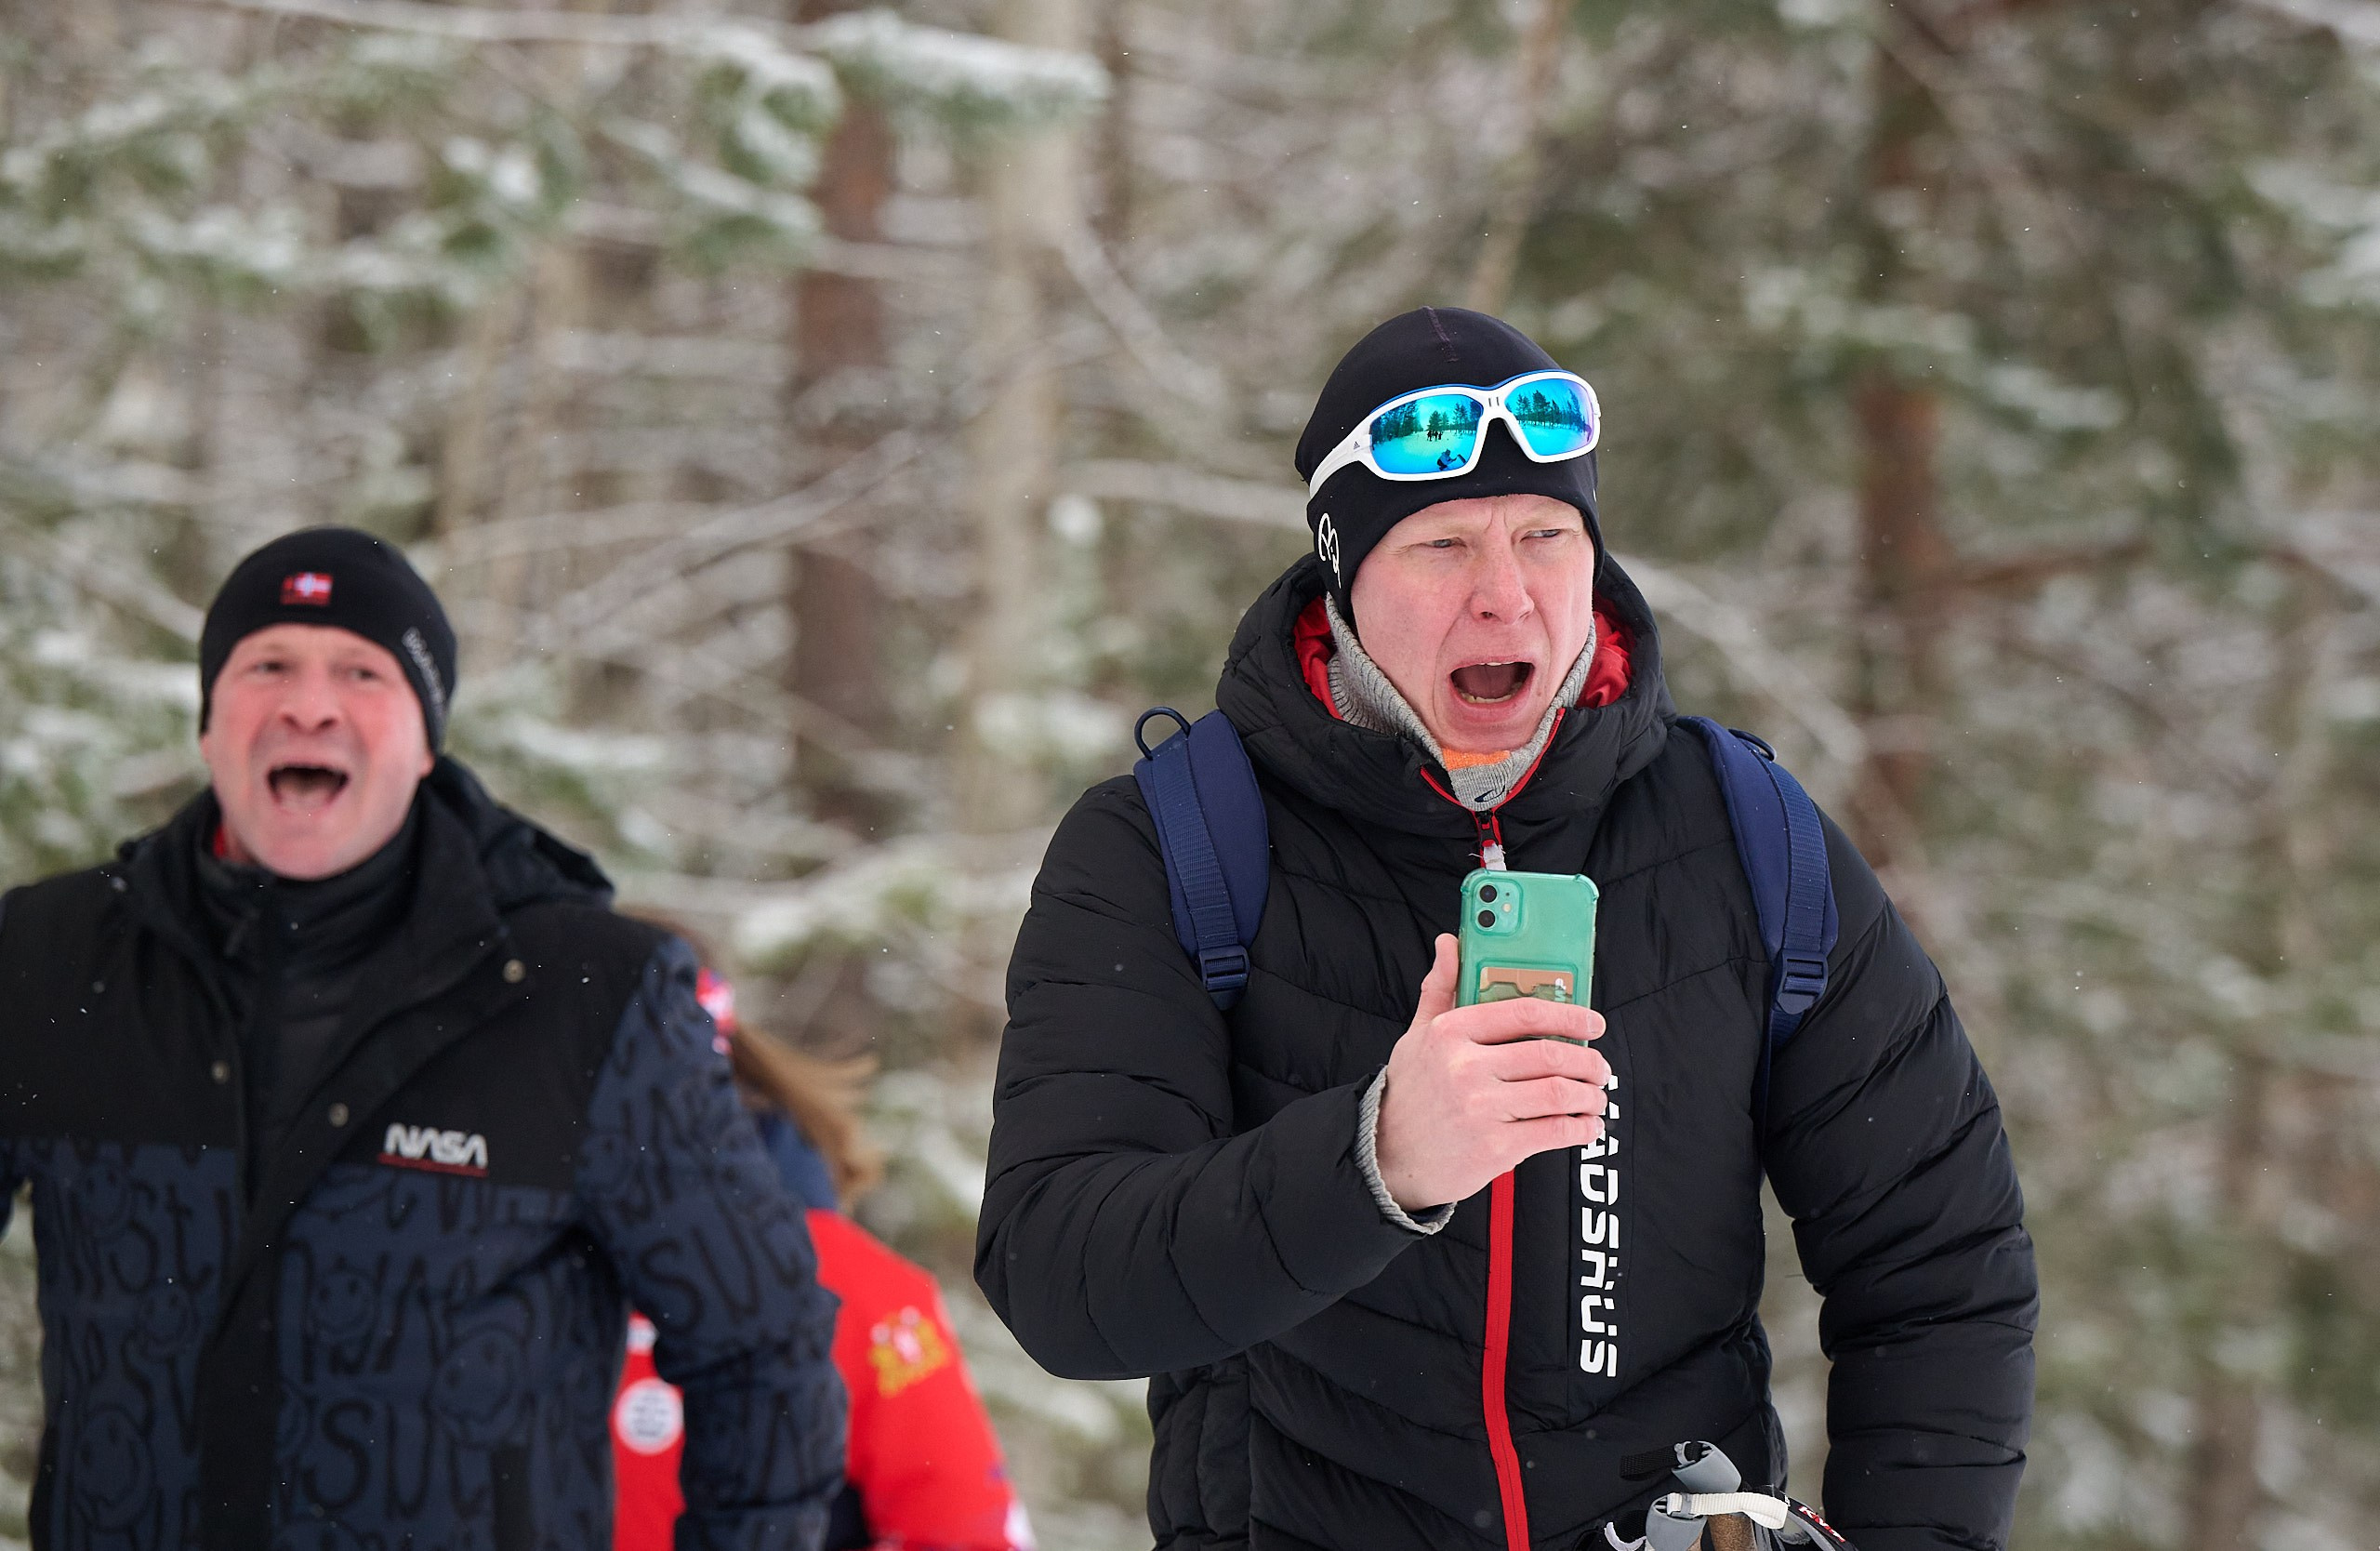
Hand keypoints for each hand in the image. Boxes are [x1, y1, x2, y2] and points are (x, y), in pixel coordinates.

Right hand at [1373, 934, 1610, 1212]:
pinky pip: (1555, 1132)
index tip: (1592, 1023)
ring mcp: (1481, 1109)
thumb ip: (1441, 988)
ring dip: (1590, 1095)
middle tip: (1599, 1066)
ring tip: (1595, 1096)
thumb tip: (1450, 943)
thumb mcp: (1418, 1035)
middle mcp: (1465, 1068)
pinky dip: (1581, 1128)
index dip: (1568, 1016)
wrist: (1388, 1155)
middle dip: (1588, 1062)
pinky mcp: (1495, 1147)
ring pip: (1559, 1093)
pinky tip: (1586, 1125)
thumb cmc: (1410, 1093)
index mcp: (1450, 1033)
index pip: (1523, 1013)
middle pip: (1550, 1055)